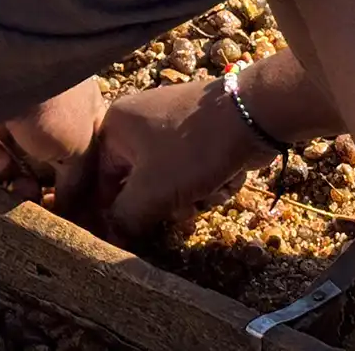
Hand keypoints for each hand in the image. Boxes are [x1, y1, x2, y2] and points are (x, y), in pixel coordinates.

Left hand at [0, 78, 106, 207]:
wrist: (5, 71)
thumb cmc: (57, 106)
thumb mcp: (83, 148)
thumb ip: (80, 182)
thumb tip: (71, 210)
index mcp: (84, 114)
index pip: (86, 156)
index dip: (80, 186)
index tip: (73, 213)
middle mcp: (50, 117)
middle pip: (48, 167)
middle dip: (44, 190)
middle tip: (43, 208)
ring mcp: (14, 120)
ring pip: (17, 168)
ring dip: (19, 186)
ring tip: (22, 191)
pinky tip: (1, 161)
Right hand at [84, 78, 277, 240]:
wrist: (252, 114)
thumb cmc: (191, 150)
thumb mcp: (152, 190)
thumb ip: (125, 217)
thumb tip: (112, 237)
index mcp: (116, 127)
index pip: (102, 181)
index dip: (116, 214)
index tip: (133, 240)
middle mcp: (138, 122)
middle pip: (139, 183)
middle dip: (165, 205)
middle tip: (184, 212)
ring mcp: (170, 125)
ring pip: (169, 181)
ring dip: (190, 197)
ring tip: (210, 193)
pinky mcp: (197, 133)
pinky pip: (191, 169)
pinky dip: (206, 181)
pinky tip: (224, 180)